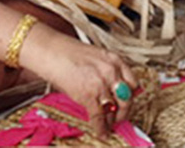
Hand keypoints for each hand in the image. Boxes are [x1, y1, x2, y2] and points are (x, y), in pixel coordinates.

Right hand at [21, 26, 137, 136]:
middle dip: (124, 112)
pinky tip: (101, 132)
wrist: (51, 52)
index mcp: (116, 60)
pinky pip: (99, 117)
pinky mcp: (88, 95)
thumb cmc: (69, 53)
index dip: (131, 97)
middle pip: (127, 99)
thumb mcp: (97, 58)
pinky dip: (101, 128)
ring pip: (114, 110)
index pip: (133, 84)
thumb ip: (108, 72)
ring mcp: (101, 84)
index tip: (127, 103)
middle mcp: (112, 72)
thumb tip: (112, 91)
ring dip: (112, 121)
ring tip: (109, 126)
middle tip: (120, 118)